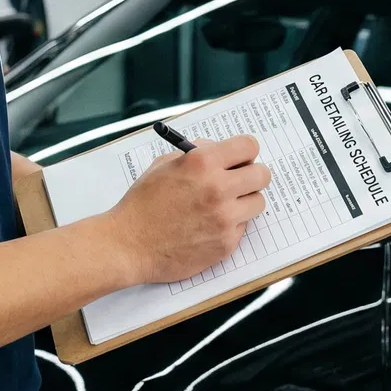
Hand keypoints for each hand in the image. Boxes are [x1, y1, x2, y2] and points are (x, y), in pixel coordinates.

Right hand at [106, 134, 270, 284]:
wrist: (128, 244)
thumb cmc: (142, 204)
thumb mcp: (164, 165)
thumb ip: (196, 153)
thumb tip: (220, 150)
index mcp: (202, 162)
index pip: (249, 146)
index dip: (244, 152)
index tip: (240, 158)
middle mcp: (218, 188)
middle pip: (262, 174)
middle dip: (251, 176)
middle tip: (238, 182)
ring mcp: (225, 218)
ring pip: (258, 202)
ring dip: (244, 202)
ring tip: (222, 206)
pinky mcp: (226, 243)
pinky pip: (242, 227)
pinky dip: (230, 225)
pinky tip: (208, 226)